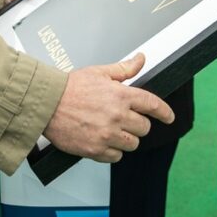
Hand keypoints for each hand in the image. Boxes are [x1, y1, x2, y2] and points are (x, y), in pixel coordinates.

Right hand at [44, 53, 173, 162]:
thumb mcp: (99, 72)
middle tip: (125, 120)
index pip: (152, 105)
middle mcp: (117, 116)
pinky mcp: (96, 149)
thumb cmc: (70, 88)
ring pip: (132, 144)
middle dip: (138, 124)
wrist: (47, 104)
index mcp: (121, 95)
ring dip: (126, 138)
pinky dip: (112, 151)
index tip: (169, 117)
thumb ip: (124, 69)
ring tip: (111, 130)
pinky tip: (102, 140)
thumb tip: (140, 59)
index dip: (165, 112)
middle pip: (144, 128)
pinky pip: (116, 156)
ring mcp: (107, 135)